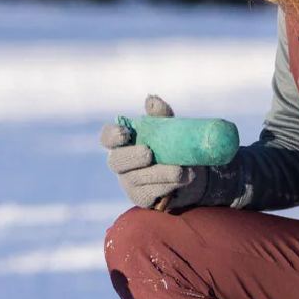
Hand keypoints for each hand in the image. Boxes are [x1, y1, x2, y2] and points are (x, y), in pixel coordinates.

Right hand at [100, 95, 207, 211]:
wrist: (191, 171)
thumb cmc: (170, 144)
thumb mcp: (167, 127)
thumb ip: (159, 114)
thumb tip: (152, 100)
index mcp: (122, 143)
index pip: (107, 138)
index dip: (112, 136)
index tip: (125, 132)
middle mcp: (121, 163)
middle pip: (117, 161)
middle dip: (132, 157)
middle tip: (149, 153)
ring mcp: (129, 183)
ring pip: (138, 179)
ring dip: (160, 173)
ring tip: (182, 169)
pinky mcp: (142, 198)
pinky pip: (151, 193)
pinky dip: (168, 185)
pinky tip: (184, 179)